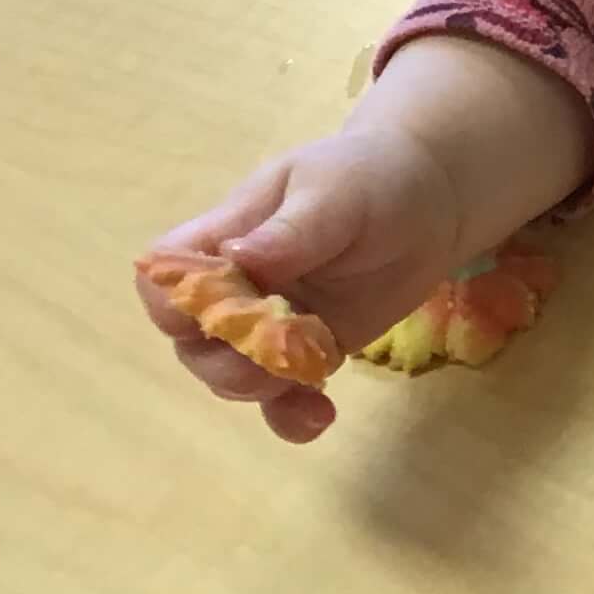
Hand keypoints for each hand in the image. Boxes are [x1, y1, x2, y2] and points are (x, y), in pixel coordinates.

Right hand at [137, 129, 467, 441]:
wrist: (431, 198)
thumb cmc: (368, 176)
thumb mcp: (331, 192)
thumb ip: (288, 232)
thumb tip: (236, 257)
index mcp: (222, 238)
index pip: (163, 281)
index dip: (174, 306)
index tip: (220, 313)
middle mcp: (237, 288)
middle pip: (192, 344)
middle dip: (224, 362)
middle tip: (275, 357)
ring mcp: (273, 325)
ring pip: (232, 376)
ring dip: (260, 390)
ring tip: (309, 382)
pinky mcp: (312, 352)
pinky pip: (283, 398)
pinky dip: (291, 417)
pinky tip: (321, 416)